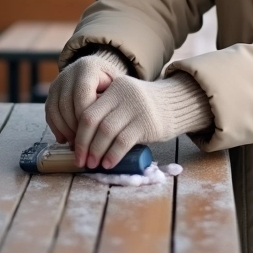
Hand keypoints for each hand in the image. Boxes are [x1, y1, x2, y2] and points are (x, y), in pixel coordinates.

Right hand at [44, 50, 129, 145]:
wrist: (96, 70)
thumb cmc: (110, 82)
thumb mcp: (115, 86)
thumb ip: (110, 101)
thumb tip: (102, 127)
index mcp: (88, 68)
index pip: (82, 95)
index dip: (85, 116)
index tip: (93, 133)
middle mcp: (69, 73)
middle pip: (66, 103)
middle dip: (74, 126)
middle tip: (84, 143)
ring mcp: (57, 82)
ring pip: (55, 109)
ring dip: (64, 129)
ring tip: (75, 143)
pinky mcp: (51, 92)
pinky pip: (49, 112)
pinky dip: (56, 127)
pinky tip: (65, 139)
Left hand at [74, 73, 211, 169]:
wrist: (177, 104)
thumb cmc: (145, 108)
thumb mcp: (125, 101)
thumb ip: (108, 111)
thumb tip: (82, 141)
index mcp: (114, 87)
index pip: (88, 110)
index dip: (78, 132)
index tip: (75, 148)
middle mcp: (123, 94)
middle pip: (92, 120)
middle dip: (83, 143)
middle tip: (81, 160)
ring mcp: (135, 108)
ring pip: (106, 132)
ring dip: (96, 151)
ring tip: (93, 164)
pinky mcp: (146, 123)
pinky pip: (123, 141)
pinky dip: (113, 155)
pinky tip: (109, 164)